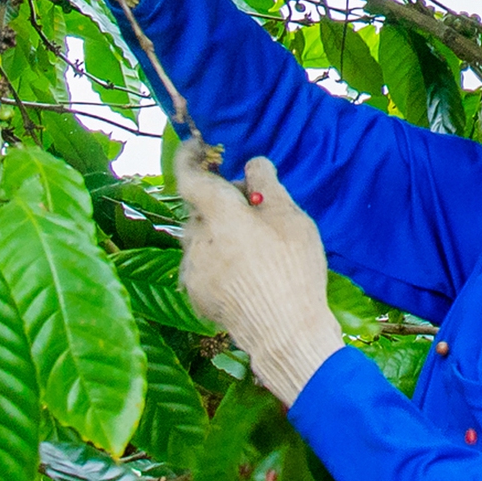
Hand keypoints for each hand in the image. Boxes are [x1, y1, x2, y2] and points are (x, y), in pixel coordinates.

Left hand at [174, 144, 345, 405]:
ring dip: (219, 231)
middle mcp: (196, 238)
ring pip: (199, 236)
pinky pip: (201, 263)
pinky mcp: (194, 292)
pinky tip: (246, 272)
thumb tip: (251, 164)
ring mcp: (192, 268)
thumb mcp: (292, 220)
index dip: (189, 157)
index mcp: (219, 215)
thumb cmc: (294, 272)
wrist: (286, 333)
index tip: (198, 146)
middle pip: (200, 207)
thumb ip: (266, 184)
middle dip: (220, 200)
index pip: (188, 176)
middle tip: (254, 205)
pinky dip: (217, 258)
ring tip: (255, 244)